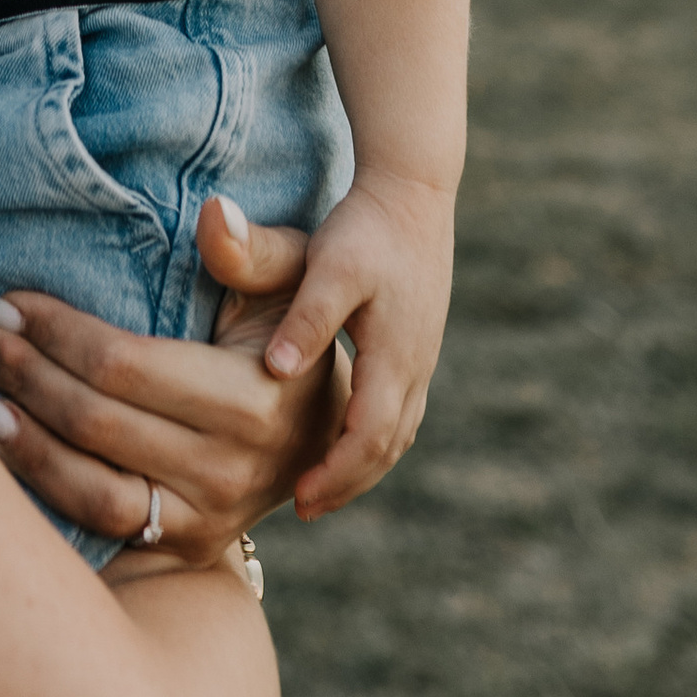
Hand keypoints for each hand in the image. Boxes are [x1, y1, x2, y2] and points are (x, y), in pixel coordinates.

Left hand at [0, 198, 342, 565]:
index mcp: (256, 398)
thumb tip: (215, 212)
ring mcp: (209, 517)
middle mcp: (233, 469)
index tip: (5, 299)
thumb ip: (254, 248)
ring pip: (92, 488)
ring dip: (23, 441)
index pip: (127, 364)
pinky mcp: (187, 544)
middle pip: (98, 422)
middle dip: (25, 374)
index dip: (58, 332)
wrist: (326, 427)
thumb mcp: (297, 276)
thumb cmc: (293, 328)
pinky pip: (102, 524)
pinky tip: (4, 448)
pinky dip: (45, 485)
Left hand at [257, 168, 452, 514]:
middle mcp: (414, 366)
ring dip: (362, 463)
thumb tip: (276, 369)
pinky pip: (398, 410)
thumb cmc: (365, 226)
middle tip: (304, 508)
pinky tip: (343, 436)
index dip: (336, 474)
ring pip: (397, 432)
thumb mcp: (330, 265)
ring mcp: (419, 356)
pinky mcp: (413, 343)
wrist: (411, 189)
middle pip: (387, 447)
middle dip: (347, 482)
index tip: (299, 499)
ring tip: (320, 485)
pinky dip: (373, 436)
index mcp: (394, 356)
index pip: (369, 438)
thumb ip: (305, 315)